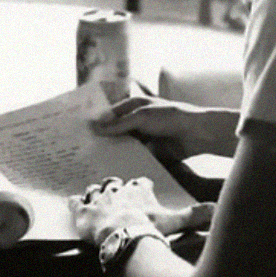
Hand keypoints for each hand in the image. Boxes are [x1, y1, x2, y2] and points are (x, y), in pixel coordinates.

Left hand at [68, 176, 214, 245]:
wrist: (125, 235)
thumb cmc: (148, 227)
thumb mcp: (174, 221)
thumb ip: (194, 214)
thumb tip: (214, 210)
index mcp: (139, 190)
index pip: (140, 183)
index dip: (140, 188)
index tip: (141, 190)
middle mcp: (118, 190)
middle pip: (115, 183)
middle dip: (115, 188)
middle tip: (116, 197)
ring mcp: (99, 199)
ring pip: (94, 189)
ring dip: (95, 194)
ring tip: (96, 200)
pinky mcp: (83, 211)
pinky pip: (75, 202)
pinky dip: (74, 204)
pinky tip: (73, 204)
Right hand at [91, 96, 235, 160]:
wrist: (197, 134)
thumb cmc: (169, 117)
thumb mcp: (141, 117)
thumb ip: (118, 124)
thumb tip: (94, 128)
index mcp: (134, 106)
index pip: (110, 114)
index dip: (96, 121)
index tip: (78, 132)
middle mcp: (136, 121)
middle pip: (114, 131)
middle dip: (101, 139)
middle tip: (80, 150)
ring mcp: (143, 138)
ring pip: (122, 145)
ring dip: (111, 152)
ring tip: (90, 163)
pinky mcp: (149, 153)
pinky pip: (133, 157)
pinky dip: (124, 162)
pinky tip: (110, 170)